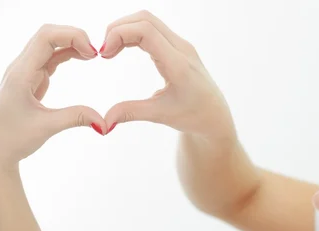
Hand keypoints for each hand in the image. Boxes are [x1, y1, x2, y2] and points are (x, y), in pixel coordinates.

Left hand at [0, 24, 105, 171]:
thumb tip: (105, 122)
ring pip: (49, 45)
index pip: (45, 38)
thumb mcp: (47, 127)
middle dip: (73, 36)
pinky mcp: (31, 80)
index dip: (71, 37)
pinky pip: (50, 58)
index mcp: (20, 73)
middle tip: (96, 53)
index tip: (93, 53)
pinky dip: (67, 55)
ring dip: (71, 44)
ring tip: (93, 56)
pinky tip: (83, 59)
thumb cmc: (13, 138)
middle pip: (47, 35)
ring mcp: (25, 72)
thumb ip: (76, 118)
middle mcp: (21, 67)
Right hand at [101, 10, 236, 139]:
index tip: (104, 55)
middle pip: (145, 19)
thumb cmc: (193, 116)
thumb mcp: (160, 115)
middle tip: (103, 52)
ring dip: (125, 29)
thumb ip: (131, 113)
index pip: (146, 31)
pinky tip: (122, 49)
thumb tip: (103, 124)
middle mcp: (182, 49)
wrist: (215, 116)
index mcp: (178, 65)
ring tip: (110, 51)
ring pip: (149, 21)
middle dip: (118, 29)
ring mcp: (182, 46)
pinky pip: (154, 29)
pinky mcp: (179, 47)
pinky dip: (134, 33)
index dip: (119, 34)